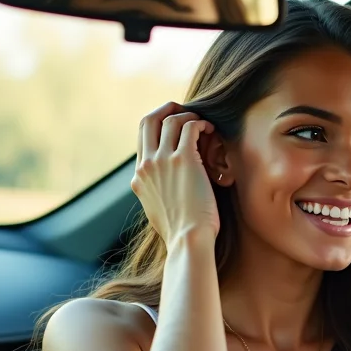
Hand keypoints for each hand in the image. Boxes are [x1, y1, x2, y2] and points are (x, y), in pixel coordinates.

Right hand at [131, 102, 219, 243]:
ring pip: (170, 120)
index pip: (142, 139)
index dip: (159, 126)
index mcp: (139, 177)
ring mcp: (162, 161)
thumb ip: (157, 193)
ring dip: (189, 116)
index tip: (176, 126)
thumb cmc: (182, 233)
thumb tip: (164, 189)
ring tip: (204, 124)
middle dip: (167, 109)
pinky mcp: (183, 160)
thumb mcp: (159, 212)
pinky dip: (200, 123)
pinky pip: (189, 127)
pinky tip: (211, 130)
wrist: (188, 240)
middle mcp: (146, 165)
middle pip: (148, 120)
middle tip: (185, 110)